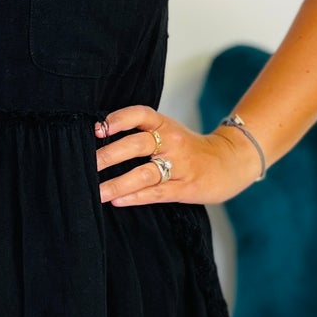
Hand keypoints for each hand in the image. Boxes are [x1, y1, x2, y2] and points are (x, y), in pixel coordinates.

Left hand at [95, 104, 263, 206]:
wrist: (228, 162)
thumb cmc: (189, 148)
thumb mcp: (169, 132)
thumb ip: (142, 132)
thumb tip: (99, 138)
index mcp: (165, 124)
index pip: (141, 114)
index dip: (119, 119)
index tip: (98, 129)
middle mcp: (171, 142)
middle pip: (138, 144)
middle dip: (110, 155)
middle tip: (87, 164)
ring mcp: (179, 165)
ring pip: (145, 173)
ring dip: (118, 183)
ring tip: (96, 191)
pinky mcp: (184, 188)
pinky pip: (156, 193)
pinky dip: (135, 197)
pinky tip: (117, 201)